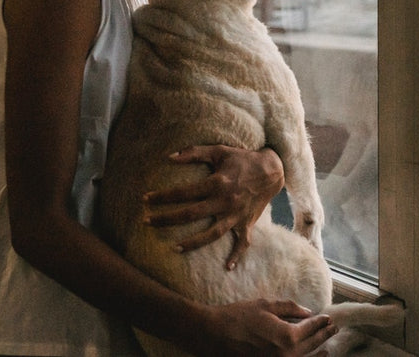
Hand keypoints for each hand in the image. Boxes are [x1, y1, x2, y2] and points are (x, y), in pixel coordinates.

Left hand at [143, 144, 283, 266]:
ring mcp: (236, 215)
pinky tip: (227, 267)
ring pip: (212, 234)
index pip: (184, 193)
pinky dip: (236, 255)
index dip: (162, 196)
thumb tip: (169, 158)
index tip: (145, 199)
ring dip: (192, 243)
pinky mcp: (247, 223)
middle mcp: (225, 201)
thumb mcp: (219, 150)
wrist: (273, 170)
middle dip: (167, 219)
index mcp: (217, 183)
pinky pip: (242, 243)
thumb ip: (194, 152)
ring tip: (174, 248)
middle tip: (147, 222)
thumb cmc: (243, 159)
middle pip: (191, 214)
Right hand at [198, 300, 336, 355]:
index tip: (329, 318)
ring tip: (326, 348)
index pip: (311, 329)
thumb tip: (308, 312)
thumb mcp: (266, 305)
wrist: (213, 334)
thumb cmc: (239, 316)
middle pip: (311, 346)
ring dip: (316, 353)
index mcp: (287, 336)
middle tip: (334, 329)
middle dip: (323, 336)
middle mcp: (285, 355)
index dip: (321, 323)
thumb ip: (290, 308)